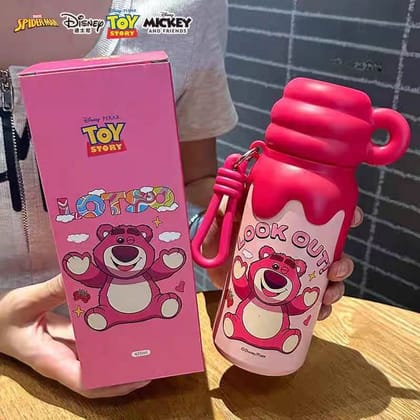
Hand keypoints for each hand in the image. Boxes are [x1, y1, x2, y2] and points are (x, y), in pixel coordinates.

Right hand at [0, 275, 149, 397]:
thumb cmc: (4, 319)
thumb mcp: (24, 303)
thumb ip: (49, 291)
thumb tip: (76, 275)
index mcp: (52, 360)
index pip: (85, 383)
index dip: (113, 385)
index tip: (139, 376)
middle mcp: (65, 359)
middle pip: (101, 375)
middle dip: (128, 371)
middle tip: (156, 356)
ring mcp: (70, 351)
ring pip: (101, 360)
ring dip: (124, 355)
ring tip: (150, 342)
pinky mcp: (72, 340)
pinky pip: (95, 344)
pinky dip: (111, 338)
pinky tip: (127, 323)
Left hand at [203, 204, 363, 320]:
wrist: (209, 248)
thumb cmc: (224, 223)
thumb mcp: (232, 207)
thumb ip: (238, 198)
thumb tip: (245, 192)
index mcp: (292, 224)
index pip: (326, 217)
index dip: (346, 217)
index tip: (353, 219)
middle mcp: (298, 248)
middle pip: (333, 254)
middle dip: (343, 263)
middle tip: (334, 269)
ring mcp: (291, 271)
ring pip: (325, 281)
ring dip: (334, 289)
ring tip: (325, 296)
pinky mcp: (280, 292)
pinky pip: (307, 304)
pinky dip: (317, 310)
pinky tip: (316, 313)